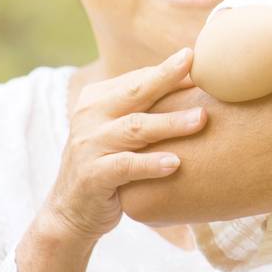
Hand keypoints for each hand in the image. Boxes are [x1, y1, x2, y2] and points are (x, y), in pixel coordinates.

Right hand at [38, 48, 208, 242]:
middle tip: (198, 68)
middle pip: (135, 93)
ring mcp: (89, 145)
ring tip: (201, 118)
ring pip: (135, 128)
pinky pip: (125, 166)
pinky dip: (151, 164)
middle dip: (167, 77)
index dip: (170, 71)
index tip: (202, 60)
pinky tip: (175, 162)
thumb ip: (145, 108)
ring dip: (170, 123)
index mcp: (97, 99)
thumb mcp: (119, 130)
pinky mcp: (92, 176)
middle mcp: (90, 117)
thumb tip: (195, 82)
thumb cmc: (109, 163)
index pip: (138, 79)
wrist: (70, 212)